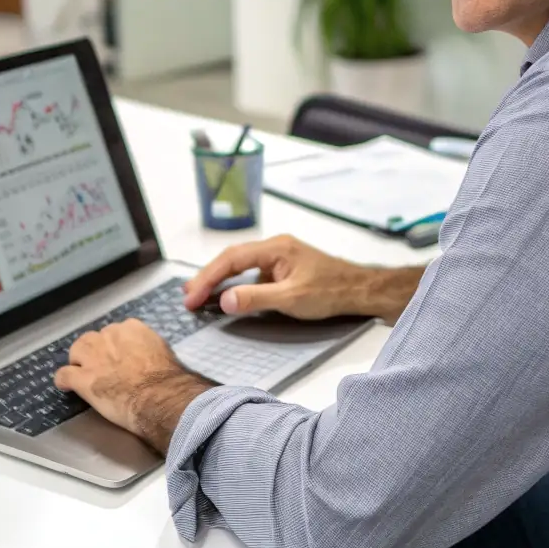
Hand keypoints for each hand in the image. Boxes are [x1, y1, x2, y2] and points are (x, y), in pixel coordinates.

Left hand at [54, 319, 211, 452]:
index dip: (115, 346)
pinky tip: (67, 387)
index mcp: (131, 329)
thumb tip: (150, 357)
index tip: (119, 357)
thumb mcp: (163, 352)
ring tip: (81, 371)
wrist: (159, 396)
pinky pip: (63, 375)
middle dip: (95, 350)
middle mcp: (109, 337)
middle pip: (93, 338)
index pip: (117, 331)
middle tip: (102, 366)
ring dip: (78, 360)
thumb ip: (149, 349)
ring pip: (76, 350)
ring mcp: (93, 357)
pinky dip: (63, 381)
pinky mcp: (82, 379)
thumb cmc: (168, 378)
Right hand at [182, 236, 376, 320]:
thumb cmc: (332, 290)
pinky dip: (236, 284)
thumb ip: (256, 298)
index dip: (207, 278)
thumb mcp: (292, 298)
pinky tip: (228, 296)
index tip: (192, 297)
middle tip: (188, 298)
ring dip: (219, 280)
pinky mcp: (283, 269)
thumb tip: (224, 300)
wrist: (361, 290)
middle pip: (232, 259)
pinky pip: (252, 274)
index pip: (231, 259)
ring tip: (198, 295)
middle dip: (208, 278)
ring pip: (241, 266)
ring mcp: (279, 258)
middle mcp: (275, 247)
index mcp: (275, 247)